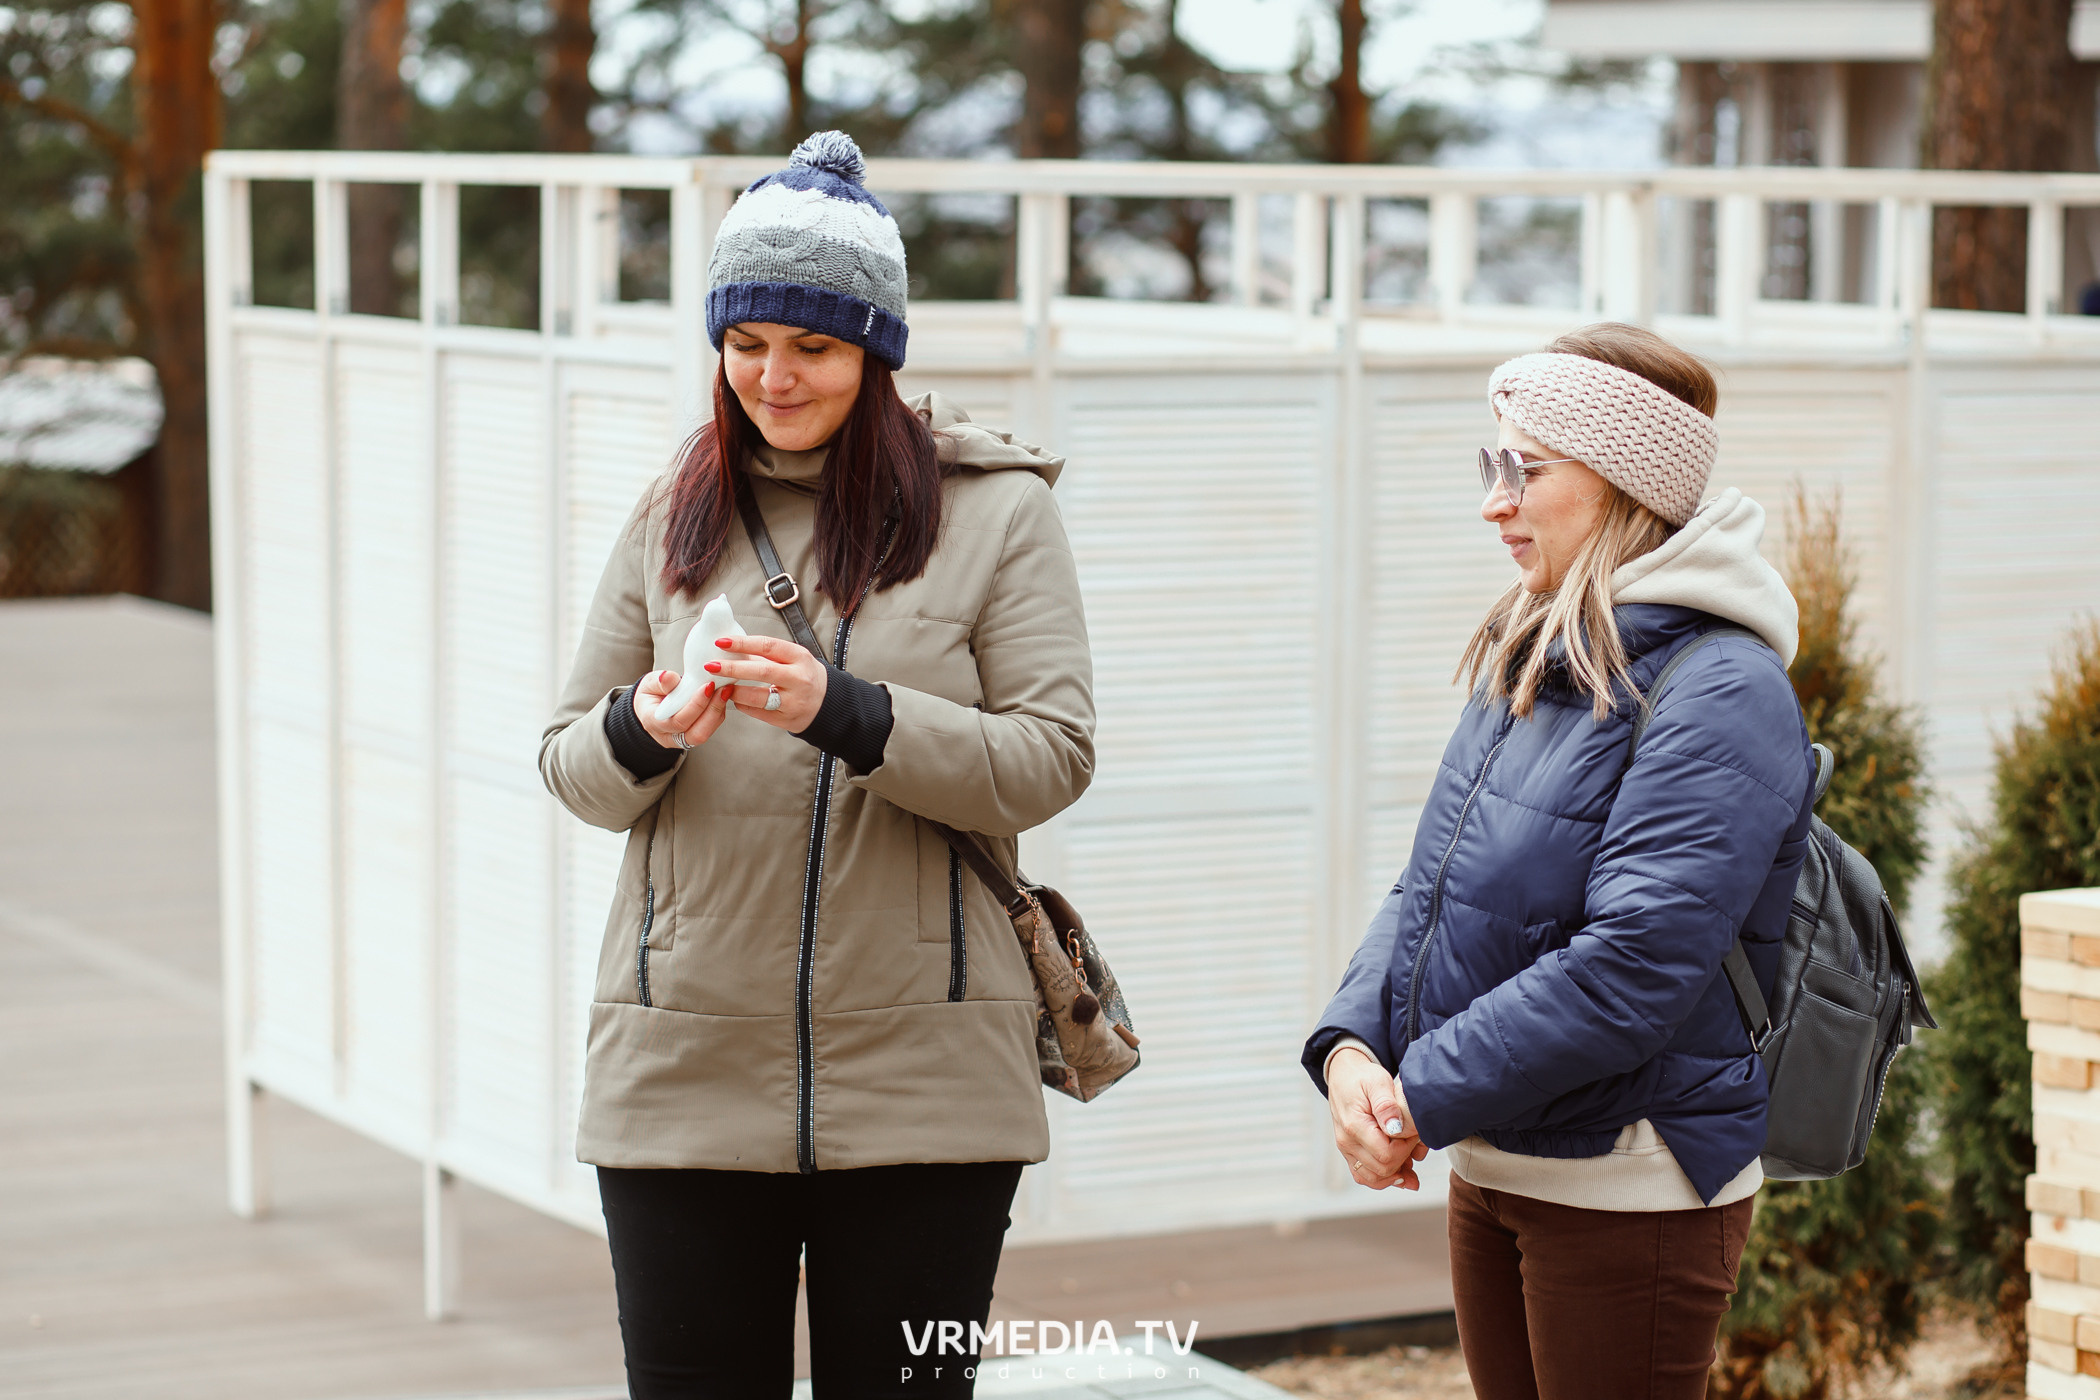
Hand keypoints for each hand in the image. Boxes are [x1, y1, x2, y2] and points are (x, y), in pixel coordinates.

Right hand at [634, 667, 733, 749]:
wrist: (651, 704)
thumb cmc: (650, 694)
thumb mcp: (650, 683)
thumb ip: (659, 681)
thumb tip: (669, 677)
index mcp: (652, 722)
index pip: (677, 721)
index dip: (695, 705)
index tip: (707, 687)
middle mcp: (667, 736)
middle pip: (695, 733)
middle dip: (712, 710)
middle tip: (723, 690)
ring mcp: (681, 739)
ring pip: (704, 733)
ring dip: (718, 712)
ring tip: (725, 691)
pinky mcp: (693, 735)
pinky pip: (708, 729)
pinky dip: (718, 713)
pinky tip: (722, 697)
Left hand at [702, 635, 828, 733]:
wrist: (828, 703)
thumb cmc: (804, 675)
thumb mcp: (793, 658)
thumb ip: (767, 654)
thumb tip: (732, 646)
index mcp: (800, 657)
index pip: (768, 646)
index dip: (743, 643)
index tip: (721, 642)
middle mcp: (799, 679)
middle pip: (762, 671)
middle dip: (733, 668)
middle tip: (711, 666)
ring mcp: (794, 702)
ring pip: (758, 697)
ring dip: (735, 691)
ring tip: (720, 686)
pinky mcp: (787, 720)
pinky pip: (759, 713)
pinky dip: (743, 705)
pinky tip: (734, 699)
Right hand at [1327, 1047, 1428, 1190]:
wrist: (1344, 1076)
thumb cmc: (1363, 1078)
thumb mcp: (1378, 1082)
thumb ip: (1387, 1105)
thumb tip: (1396, 1128)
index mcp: (1354, 1126)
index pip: (1386, 1154)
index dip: (1406, 1148)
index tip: (1414, 1132)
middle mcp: (1346, 1142)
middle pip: (1383, 1170)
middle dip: (1404, 1159)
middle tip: (1414, 1140)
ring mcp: (1346, 1150)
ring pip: (1374, 1179)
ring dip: (1396, 1175)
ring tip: (1412, 1161)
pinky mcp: (1350, 1153)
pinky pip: (1365, 1176)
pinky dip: (1385, 1178)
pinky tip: (1401, 1171)